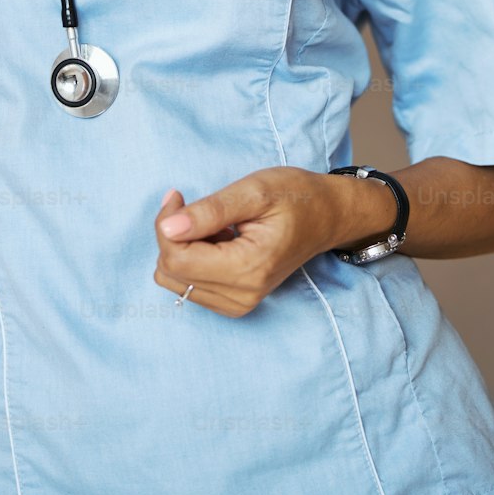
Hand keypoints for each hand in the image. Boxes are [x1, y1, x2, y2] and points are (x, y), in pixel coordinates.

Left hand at [153, 169, 342, 317]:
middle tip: (193, 205)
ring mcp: (239, 304)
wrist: (327, 216)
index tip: (178, 195)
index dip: (166, 223)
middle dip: (172, 235)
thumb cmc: (295, 196)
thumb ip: (210, 211)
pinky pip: (190, 285)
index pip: (177, 260)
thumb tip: (167, 228)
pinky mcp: (236, 303)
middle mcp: (242, 295)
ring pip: (176, 281)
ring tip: (211, 225)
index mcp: (248, 268)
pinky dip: (193, 259)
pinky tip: (217, 240)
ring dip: (182, 247)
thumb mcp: (254, 191)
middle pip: (171, 273)